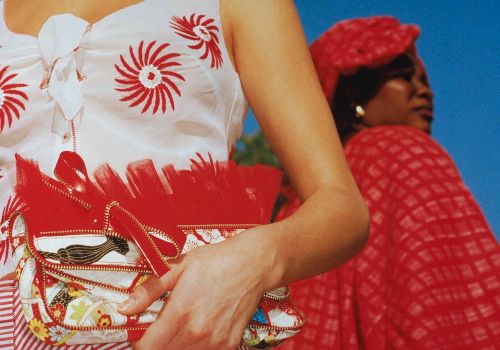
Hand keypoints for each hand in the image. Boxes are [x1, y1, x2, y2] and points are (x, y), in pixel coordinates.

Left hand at [118, 227, 282, 349]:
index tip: (141, 334)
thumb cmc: (217, 260)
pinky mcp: (230, 344)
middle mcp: (197, 332)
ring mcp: (215, 341)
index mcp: (180, 312)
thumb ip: (150, 291)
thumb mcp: (179, 268)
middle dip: (158, 344)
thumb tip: (125, 308)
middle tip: (162, 329)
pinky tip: (200, 331)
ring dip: (176, 346)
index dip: (139, 342)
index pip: (147, 347)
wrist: (254, 263)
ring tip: (182, 327)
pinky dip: (197, 347)